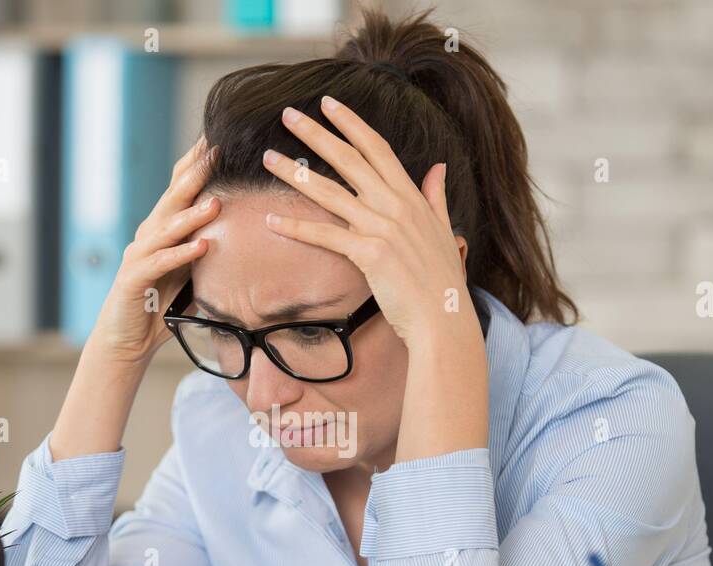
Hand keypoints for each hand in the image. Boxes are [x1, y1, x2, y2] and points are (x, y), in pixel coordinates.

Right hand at [89, 137, 220, 364]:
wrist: (127, 339)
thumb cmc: (162, 305)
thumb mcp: (193, 272)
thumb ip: (210, 250)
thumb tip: (248, 234)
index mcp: (163, 228)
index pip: (180, 187)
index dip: (197, 163)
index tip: (221, 138)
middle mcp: (149, 234)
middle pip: (173, 198)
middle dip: (196, 174)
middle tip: (218, 151)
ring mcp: (139, 254)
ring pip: (167, 228)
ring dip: (192, 214)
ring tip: (216, 202)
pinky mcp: (134, 279)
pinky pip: (160, 262)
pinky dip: (181, 254)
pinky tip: (202, 246)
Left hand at [261, 96, 477, 350]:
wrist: (444, 316)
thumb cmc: (441, 279)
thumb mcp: (444, 229)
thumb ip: (436, 196)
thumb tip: (438, 168)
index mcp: (411, 196)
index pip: (377, 148)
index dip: (351, 124)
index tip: (329, 103)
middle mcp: (395, 205)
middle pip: (348, 159)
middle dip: (316, 133)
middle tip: (288, 114)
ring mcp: (381, 227)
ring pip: (329, 191)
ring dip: (295, 173)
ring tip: (268, 157)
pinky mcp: (368, 253)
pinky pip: (324, 235)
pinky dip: (295, 227)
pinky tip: (271, 220)